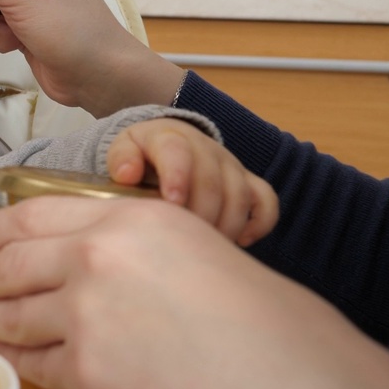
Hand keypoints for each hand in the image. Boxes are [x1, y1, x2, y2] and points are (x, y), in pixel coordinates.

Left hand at [0, 196, 388, 388]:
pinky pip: (35, 362)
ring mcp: (86, 313)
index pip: (37, 214)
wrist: (283, 382)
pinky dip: (13, 359)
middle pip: (11, 264)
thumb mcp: (194, 251)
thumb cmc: (259, 325)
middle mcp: (98, 257)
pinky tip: (3, 355)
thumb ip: (133, 252)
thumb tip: (85, 271)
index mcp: (130, 218)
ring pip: (13, 314)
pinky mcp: (85, 369)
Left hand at [108, 118, 277, 245]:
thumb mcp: (123, 151)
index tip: (172, 203)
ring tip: (204, 249)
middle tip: (182, 242)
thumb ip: (121, 159)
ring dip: (225, 225)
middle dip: (199, 214)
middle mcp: (206, 149)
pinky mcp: (247, 181)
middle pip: (212, 181)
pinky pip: (266, 201)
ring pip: (240, 195)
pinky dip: (260, 223)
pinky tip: (241, 242)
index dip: (178, 177)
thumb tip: (127, 174)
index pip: (178, 152)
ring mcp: (230, 165)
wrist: (163, 145)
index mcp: (170, 138)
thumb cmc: (140, 156)